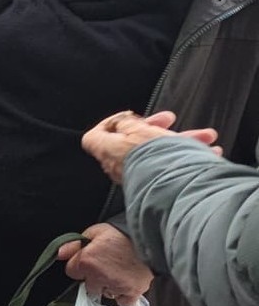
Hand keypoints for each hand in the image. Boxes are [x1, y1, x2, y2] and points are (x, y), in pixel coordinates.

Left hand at [58, 222, 152, 305]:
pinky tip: (125, 285)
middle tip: (106, 266)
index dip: (80, 266)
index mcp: (87, 261)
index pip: (71, 272)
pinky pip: (122, 302)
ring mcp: (116, 286)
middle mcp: (99, 277)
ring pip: (105, 293)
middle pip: (88, 285)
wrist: (152, 238)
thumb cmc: (123, 233)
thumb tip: (58, 254)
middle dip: (94, 277)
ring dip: (108, 286)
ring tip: (118, 273)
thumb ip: (74, 244)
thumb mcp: (95, 231)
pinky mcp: (133, 292)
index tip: (89, 261)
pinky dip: (123, 296)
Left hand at [82, 110, 220, 183]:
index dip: (110, 122)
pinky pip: (169, 166)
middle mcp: (118, 165)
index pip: (95, 135)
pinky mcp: (156, 184)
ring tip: (205, 136)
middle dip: (156, 127)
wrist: (173, 188)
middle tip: (171, 119)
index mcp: (108, 150)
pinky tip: (209, 153)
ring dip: (181, 140)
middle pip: (132, 140)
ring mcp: (137, 175)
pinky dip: (187, 156)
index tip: (129, 117)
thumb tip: (121, 122)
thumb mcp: (139, 130)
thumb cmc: (154, 157)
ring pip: (157, 151)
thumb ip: (127, 122)